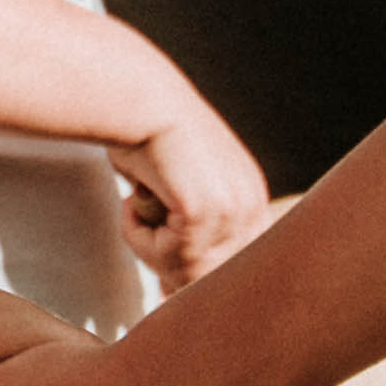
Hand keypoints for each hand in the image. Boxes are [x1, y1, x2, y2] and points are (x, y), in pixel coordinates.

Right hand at [115, 97, 272, 294]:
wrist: (137, 94)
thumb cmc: (145, 134)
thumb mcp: (180, 186)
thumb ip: (187, 227)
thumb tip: (173, 290)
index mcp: (251, 199)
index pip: (233, 266)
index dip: (195, 277)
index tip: (167, 288)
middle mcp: (252, 206)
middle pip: (212, 279)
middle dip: (169, 266)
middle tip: (141, 231)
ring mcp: (232, 209)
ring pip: (184, 270)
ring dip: (148, 247)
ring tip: (136, 202)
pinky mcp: (204, 210)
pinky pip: (164, 255)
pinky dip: (137, 234)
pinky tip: (133, 194)